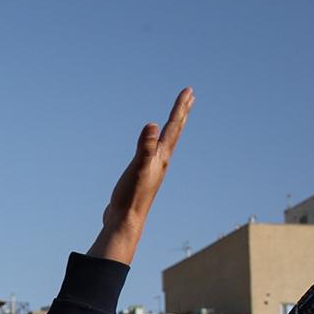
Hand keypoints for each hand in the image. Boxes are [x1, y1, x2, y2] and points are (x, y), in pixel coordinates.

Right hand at [89, 87, 193, 264]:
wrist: (124, 222)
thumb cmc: (131, 196)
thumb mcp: (137, 168)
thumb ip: (145, 147)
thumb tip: (153, 125)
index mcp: (161, 157)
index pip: (173, 127)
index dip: (179, 108)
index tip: (188, 91)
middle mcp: (160, 162)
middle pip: (174, 133)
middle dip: (181, 114)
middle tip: (189, 96)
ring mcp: (152, 170)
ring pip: (165, 144)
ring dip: (171, 129)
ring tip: (174, 120)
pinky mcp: (141, 178)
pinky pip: (152, 154)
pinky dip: (154, 144)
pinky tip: (150, 149)